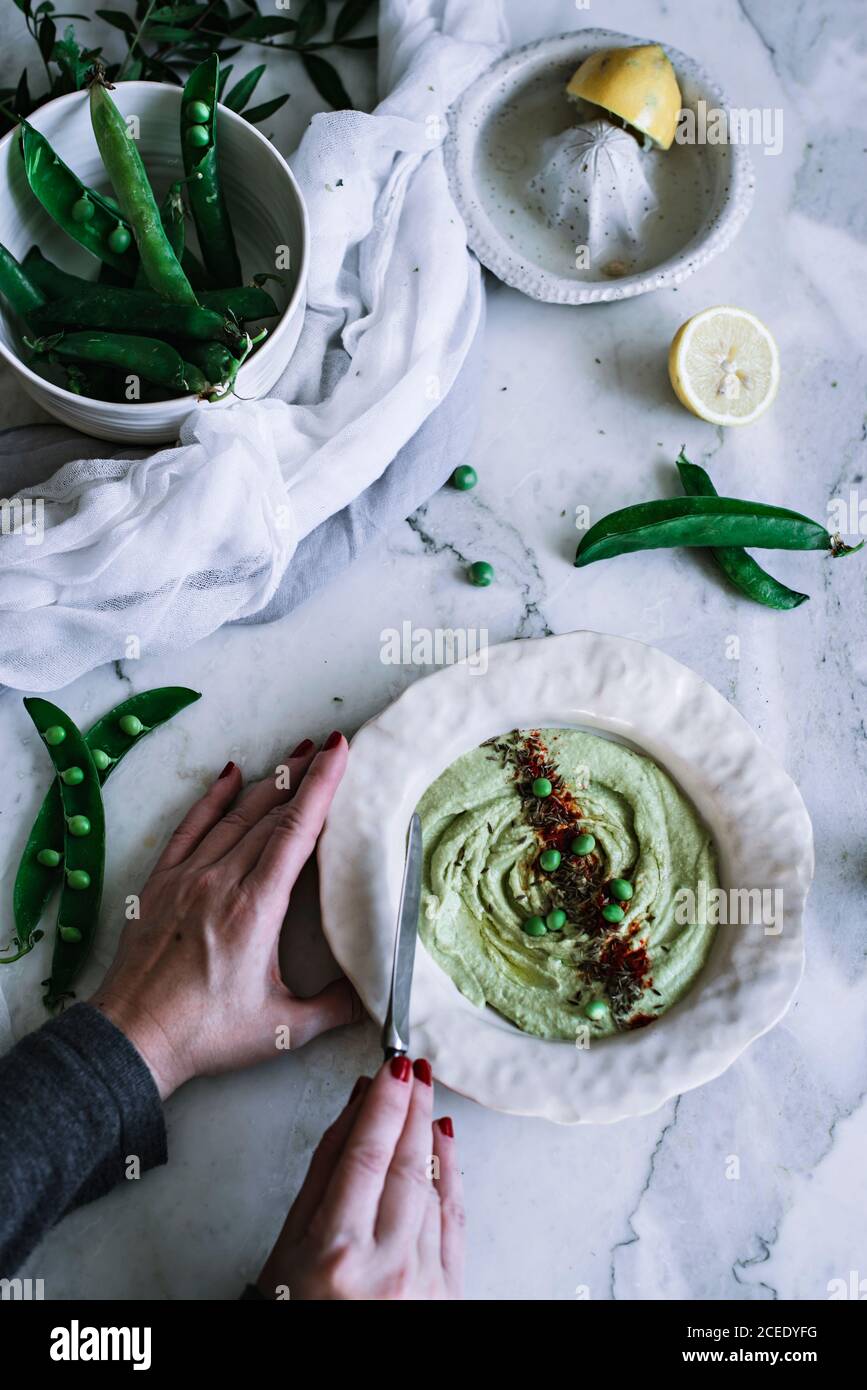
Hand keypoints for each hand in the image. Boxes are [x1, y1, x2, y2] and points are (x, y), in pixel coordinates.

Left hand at [91, 733, 361, 1098]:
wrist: (132, 1037)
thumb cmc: (205, 1034)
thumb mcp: (284, 1028)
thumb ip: (337, 1007)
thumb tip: (377, 997)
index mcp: (255, 908)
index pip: (295, 831)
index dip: (321, 787)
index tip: (340, 753)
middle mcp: (220, 882)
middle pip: (269, 814)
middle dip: (304, 777)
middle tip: (331, 748)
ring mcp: (186, 878)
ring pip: (234, 814)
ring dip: (268, 781)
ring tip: (295, 754)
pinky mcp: (160, 883)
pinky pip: (190, 827)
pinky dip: (212, 798)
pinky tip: (229, 775)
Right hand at [257, 1058, 463, 1299]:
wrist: (325, 1370)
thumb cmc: (293, 1309)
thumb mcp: (289, 1242)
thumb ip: (325, 1170)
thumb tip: (356, 1106)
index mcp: (337, 1252)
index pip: (368, 1156)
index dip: (385, 1105)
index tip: (392, 1066)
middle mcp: (386, 1267)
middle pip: (406, 1166)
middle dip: (412, 1108)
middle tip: (413, 1068)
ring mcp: (422, 1282)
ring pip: (432, 1188)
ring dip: (429, 1135)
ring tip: (424, 1096)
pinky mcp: (447, 1292)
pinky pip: (454, 1220)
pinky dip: (451, 1175)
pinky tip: (444, 1141)